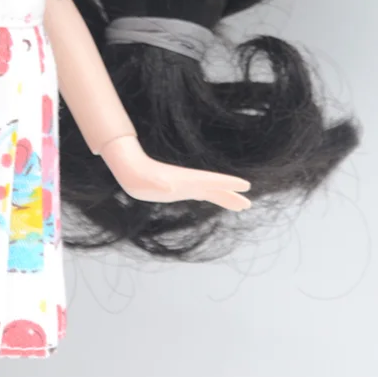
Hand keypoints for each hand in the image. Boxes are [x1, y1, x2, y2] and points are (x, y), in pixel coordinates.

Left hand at [100, 135, 251, 211]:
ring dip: (225, 197)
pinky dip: (212, 196)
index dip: (228, 183)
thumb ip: (158, 184)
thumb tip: (167, 187)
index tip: (245, 185)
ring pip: (210, 191)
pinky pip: (201, 193)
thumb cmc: (138, 176)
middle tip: (248, 203)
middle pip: (215, 187)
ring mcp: (184, 185)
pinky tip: (216, 198)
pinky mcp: (178, 189)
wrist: (129, 170)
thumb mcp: (148, 181)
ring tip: (242, 205)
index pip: (211, 181)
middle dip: (231, 194)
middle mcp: (188, 181)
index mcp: (185, 179)